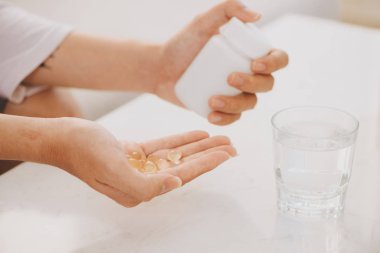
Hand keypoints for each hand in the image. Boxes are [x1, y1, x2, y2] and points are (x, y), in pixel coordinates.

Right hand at [48, 118, 235, 206]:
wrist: (62, 139)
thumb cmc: (82, 153)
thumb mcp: (112, 170)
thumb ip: (144, 185)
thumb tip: (175, 185)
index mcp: (139, 190)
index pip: (181, 176)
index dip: (206, 164)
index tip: (226, 154)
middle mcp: (142, 180)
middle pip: (184, 166)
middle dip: (208, 156)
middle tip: (231, 146)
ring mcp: (138, 166)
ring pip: (176, 156)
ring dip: (198, 147)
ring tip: (219, 139)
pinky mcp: (134, 153)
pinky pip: (163, 146)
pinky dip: (180, 141)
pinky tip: (195, 135)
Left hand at [156, 0, 287, 124]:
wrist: (161, 68)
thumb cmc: (183, 43)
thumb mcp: (202, 21)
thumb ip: (227, 8)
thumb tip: (256, 15)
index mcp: (250, 53)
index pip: (277, 58)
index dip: (274, 63)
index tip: (255, 64)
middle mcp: (248, 73)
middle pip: (266, 84)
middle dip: (253, 84)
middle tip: (229, 78)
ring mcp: (236, 93)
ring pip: (250, 104)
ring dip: (235, 105)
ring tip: (212, 100)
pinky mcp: (223, 108)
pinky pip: (233, 118)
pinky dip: (225, 119)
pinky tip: (211, 116)